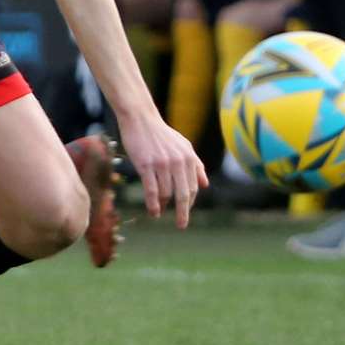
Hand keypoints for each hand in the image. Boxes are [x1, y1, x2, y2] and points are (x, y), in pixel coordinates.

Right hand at [117, 110, 207, 227]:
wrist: (140, 118)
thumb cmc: (161, 134)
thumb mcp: (183, 146)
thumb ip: (195, 164)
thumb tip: (205, 185)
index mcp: (189, 157)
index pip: (193, 187)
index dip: (189, 203)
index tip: (184, 214)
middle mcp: (178, 161)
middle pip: (183, 194)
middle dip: (182, 213)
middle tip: (181, 225)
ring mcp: (162, 163)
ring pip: (166, 193)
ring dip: (163, 207)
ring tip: (159, 213)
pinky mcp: (146, 164)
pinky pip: (151, 189)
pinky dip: (153, 204)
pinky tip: (153, 212)